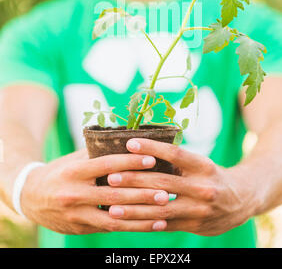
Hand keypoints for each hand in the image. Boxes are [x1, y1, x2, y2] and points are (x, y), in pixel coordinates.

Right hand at [21, 148, 168, 234]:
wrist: (30, 197)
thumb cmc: (60, 171)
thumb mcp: (75, 158)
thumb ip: (98, 152)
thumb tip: (129, 139)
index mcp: (75, 171)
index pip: (107, 165)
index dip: (130, 162)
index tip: (152, 159)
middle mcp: (74, 194)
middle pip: (114, 195)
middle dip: (142, 194)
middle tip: (165, 191)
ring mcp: (77, 214)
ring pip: (114, 218)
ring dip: (142, 216)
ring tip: (164, 211)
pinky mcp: (80, 228)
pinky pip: (109, 228)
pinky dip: (132, 226)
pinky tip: (150, 224)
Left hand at [107, 139, 256, 235]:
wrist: (242, 199)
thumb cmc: (211, 175)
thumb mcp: (200, 163)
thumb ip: (176, 161)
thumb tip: (140, 150)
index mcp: (203, 166)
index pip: (174, 154)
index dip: (151, 148)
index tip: (129, 143)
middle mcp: (203, 188)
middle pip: (163, 183)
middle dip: (134, 180)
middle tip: (111, 177)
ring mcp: (199, 210)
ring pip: (161, 210)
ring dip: (134, 209)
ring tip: (112, 206)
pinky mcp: (194, 226)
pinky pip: (165, 226)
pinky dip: (144, 224)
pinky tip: (127, 223)